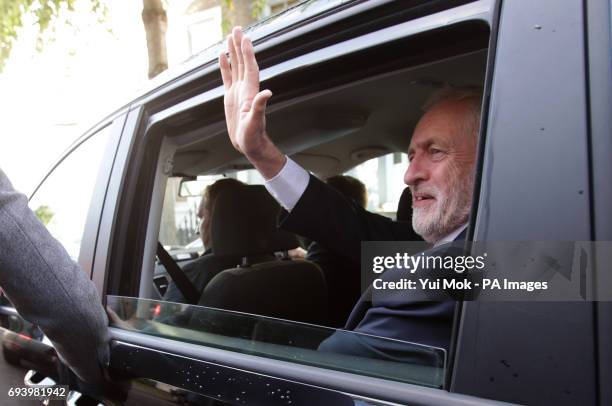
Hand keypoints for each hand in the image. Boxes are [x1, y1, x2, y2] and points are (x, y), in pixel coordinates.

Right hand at [219, 27, 284, 178]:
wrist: (249, 144)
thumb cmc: (253, 136)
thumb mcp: (255, 122)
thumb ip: (259, 107)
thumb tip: (267, 93)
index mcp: (250, 92)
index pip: (249, 68)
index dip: (248, 53)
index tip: (245, 38)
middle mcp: (246, 89)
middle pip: (243, 62)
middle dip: (240, 46)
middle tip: (237, 29)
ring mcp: (238, 92)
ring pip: (235, 67)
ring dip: (233, 52)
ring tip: (230, 37)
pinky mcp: (231, 97)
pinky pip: (227, 78)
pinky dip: (225, 66)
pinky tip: (222, 56)